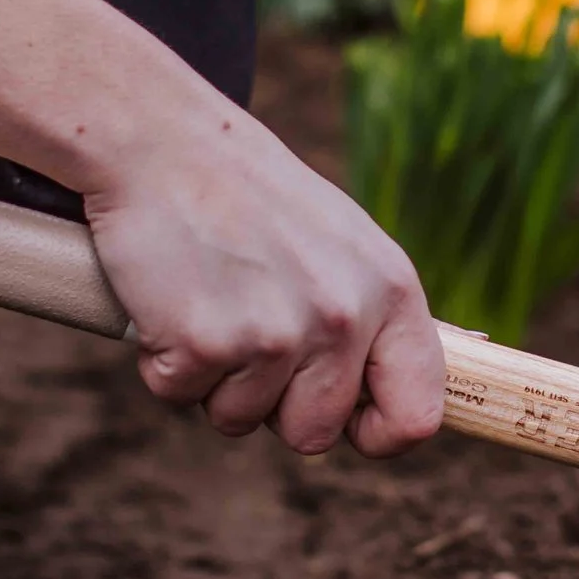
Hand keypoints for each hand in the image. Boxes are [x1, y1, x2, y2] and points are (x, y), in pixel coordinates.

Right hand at [83, 107, 444, 458]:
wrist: (162, 143)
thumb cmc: (250, 196)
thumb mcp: (345, 245)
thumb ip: (372, 320)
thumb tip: (390, 405)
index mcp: (390, 292)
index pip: (417, 414)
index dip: (378, 434)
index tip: (347, 424)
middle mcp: (342, 318)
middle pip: (314, 435)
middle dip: (272, 403)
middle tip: (246, 331)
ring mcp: (274, 335)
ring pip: (239, 421)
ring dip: (213, 380)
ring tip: (209, 302)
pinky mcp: (203, 343)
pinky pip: (178, 395)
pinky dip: (162, 361)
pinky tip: (169, 299)